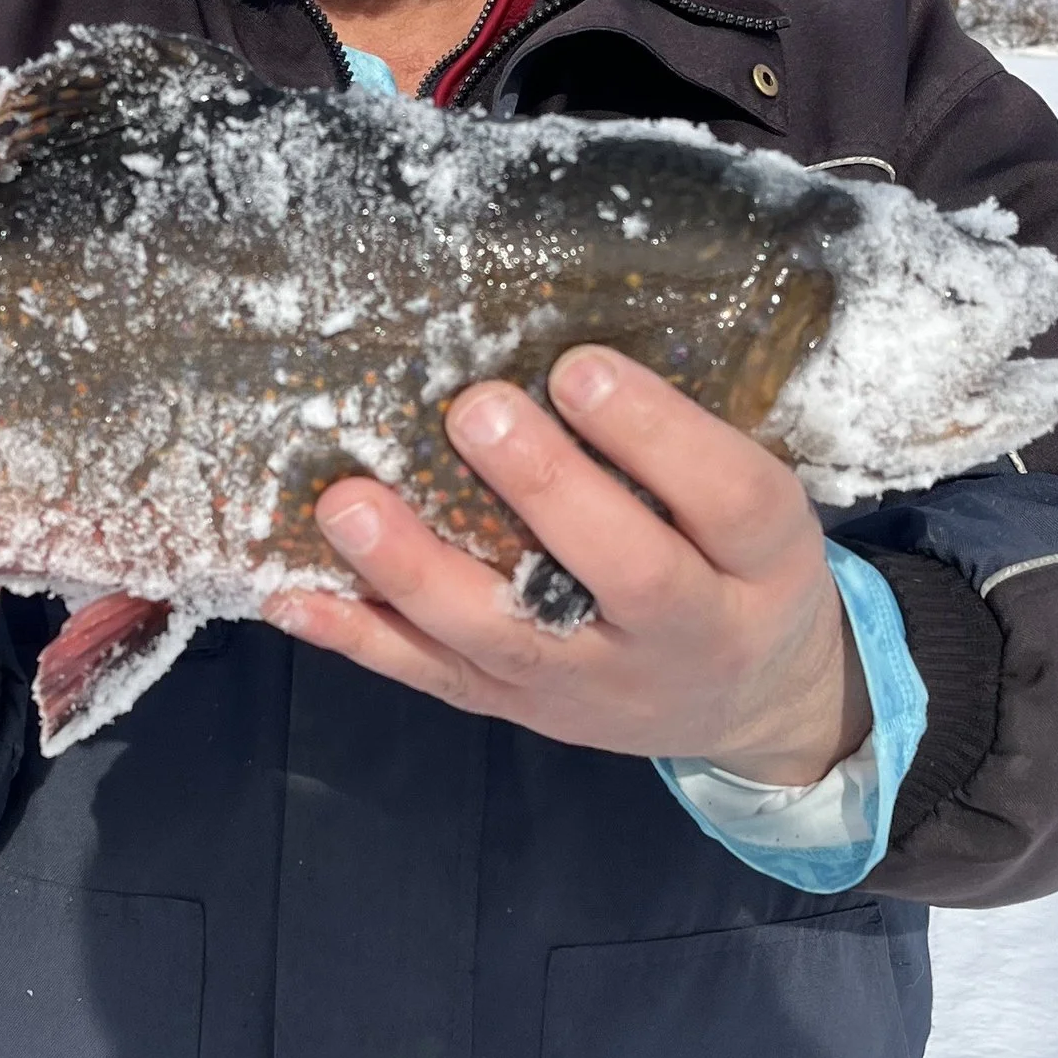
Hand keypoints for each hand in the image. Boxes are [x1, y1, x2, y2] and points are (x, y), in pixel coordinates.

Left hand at [264, 347, 870, 785]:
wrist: (755, 705)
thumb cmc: (743, 567)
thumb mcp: (759, 504)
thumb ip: (687, 443)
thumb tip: (562, 346)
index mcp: (764, 564)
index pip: (728, 499)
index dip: (657, 433)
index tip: (579, 365)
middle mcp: (689, 634)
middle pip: (628, 572)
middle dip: (546, 490)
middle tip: (475, 411)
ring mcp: (597, 685)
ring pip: (508, 638)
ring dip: (419, 571)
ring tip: (350, 505)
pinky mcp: (526, 711)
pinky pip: (438, 678)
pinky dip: (361, 638)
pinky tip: (292, 595)